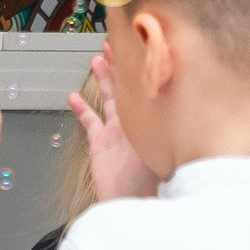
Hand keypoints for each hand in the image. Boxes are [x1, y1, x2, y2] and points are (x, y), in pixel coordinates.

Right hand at [67, 47, 158, 201]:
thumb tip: (175, 90)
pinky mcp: (102, 145)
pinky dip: (82, 109)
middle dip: (121, 64)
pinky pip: (90, 121)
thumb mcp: (158, 145)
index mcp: (152, 119)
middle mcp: (137, 122)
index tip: (137, 43)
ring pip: (110, 98)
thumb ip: (162, 122)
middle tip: (114, 43)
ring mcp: (118, 132)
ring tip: (96, 60)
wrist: (131, 205)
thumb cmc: (150, 182)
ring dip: (103, 79)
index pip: (147, 85)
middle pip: (128, 86)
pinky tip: (74, 97)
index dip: (141, 65)